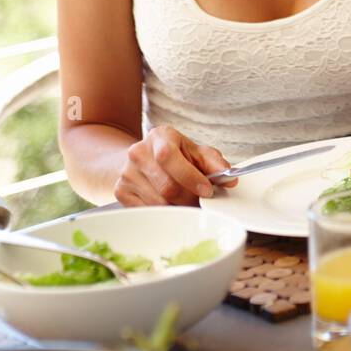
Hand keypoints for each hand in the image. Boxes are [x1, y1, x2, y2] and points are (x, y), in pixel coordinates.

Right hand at [114, 125, 238, 207]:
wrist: (143, 158)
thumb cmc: (175, 156)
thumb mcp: (196, 152)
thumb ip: (214, 163)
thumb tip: (230, 178)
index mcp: (159, 137)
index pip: (169, 157)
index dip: (190, 177)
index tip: (207, 191)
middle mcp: (138, 152)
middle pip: (166, 186)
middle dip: (189, 199)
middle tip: (201, 202)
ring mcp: (127, 173)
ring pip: (158, 203)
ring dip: (178, 208)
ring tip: (187, 203)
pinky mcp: (121, 191)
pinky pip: (147, 212)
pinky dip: (164, 213)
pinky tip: (171, 205)